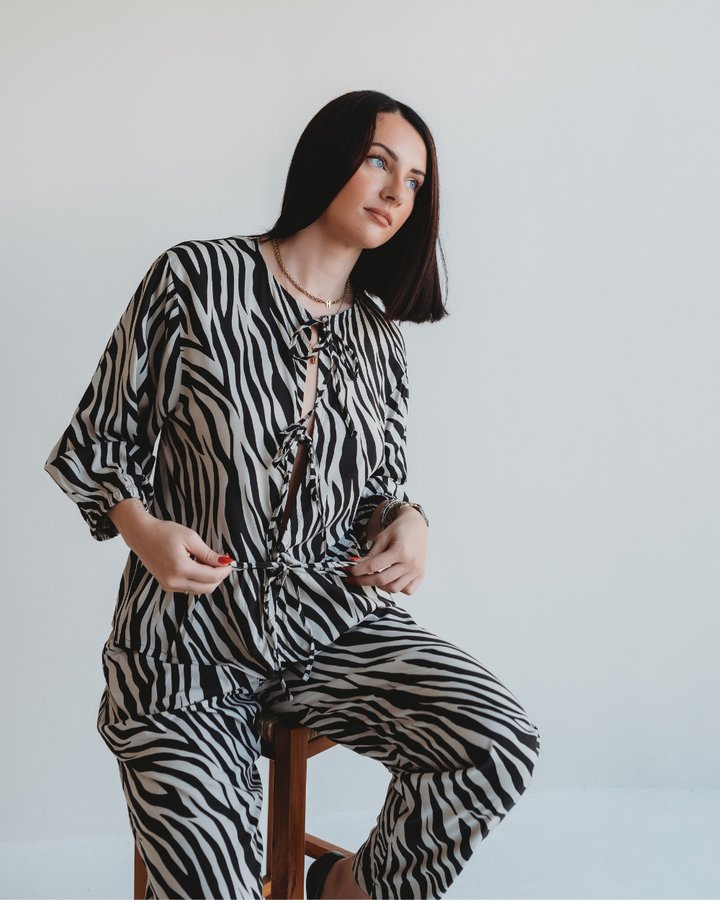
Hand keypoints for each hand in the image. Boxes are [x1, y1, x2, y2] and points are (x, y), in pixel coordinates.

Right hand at [107, 498, 233, 593]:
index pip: (211, 577)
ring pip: (199, 590)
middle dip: (219, 577)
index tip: (230, 562)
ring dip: (209, 579)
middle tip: (222, 562)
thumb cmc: (164, 532)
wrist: (141, 535)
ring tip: (209, 562)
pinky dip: (198, 580)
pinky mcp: (166, 585)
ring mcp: (169, 585)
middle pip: (207, 588)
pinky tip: (198, 566)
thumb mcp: (190, 538)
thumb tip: (224, 562)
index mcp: (180, 568)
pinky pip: (189, 587)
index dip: (224, 571)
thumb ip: (208, 554)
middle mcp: (174, 581)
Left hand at [346, 505, 427, 594]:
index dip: (358, 570)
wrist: (416, 525)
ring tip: (373, 577)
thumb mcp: (382, 538)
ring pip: (394, 589)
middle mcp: (411, 563)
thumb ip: (370, 554)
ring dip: (379, 586)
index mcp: (400, 551)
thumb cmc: (399, 529)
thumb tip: (354, 565)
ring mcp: (417, 570)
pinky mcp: (421, 574)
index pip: (374, 566)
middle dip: (363, 581)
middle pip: (382, 580)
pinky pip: (408, 590)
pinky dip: (397, 589)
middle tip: (354, 578)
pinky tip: (390, 580)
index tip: (348, 570)